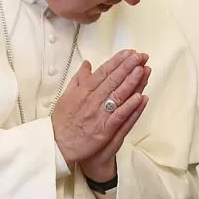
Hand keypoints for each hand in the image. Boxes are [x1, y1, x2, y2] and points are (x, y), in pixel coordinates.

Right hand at [51, 49, 147, 164]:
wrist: (56, 145)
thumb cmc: (62, 122)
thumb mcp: (66, 96)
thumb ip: (79, 79)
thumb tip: (87, 64)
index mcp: (83, 91)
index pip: (103, 72)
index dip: (117, 61)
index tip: (128, 53)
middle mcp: (92, 100)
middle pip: (112, 80)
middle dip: (127, 67)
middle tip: (139, 56)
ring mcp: (99, 115)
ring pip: (118, 95)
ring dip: (131, 82)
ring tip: (142, 70)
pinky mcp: (104, 130)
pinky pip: (119, 116)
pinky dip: (129, 106)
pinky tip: (140, 97)